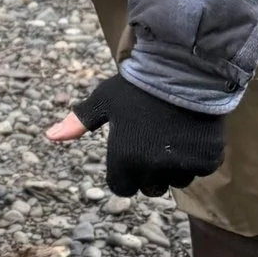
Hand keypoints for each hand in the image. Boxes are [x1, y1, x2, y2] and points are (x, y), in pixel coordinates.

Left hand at [56, 71, 228, 195]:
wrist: (185, 68)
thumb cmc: (139, 84)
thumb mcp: (104, 100)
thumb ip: (79, 122)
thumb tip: (50, 136)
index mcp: (123, 159)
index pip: (121, 188)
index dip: (125, 172)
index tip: (133, 151)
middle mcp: (151, 168)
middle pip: (150, 188)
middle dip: (151, 172)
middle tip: (155, 142)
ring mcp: (181, 166)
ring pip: (177, 181)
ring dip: (176, 166)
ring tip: (175, 134)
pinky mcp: (207, 161)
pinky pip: (200, 170)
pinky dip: (198, 156)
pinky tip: (193, 132)